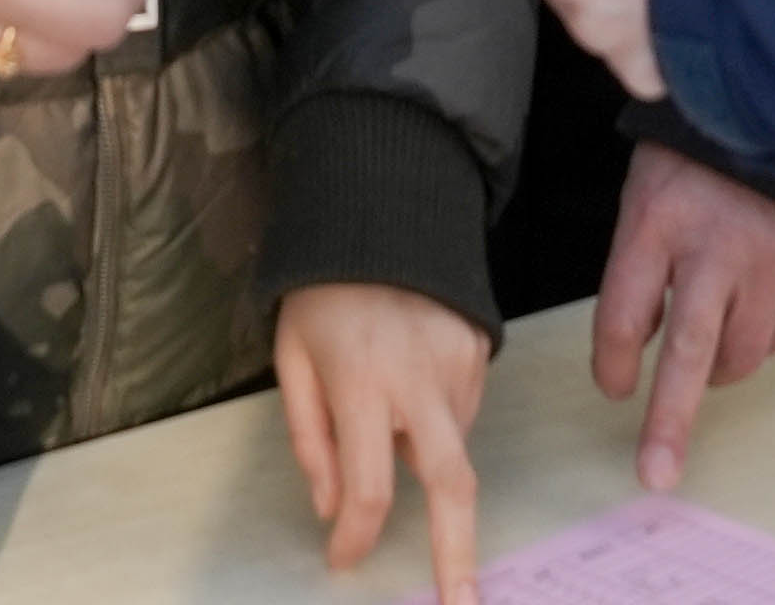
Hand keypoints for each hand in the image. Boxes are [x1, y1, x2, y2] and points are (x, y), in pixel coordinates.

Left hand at [274, 281, 489, 602]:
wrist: (381, 210)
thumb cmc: (322, 292)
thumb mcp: (292, 361)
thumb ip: (312, 439)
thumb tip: (333, 508)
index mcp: (362, 383)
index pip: (369, 487)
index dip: (357, 536)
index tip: (343, 559)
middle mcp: (419, 380)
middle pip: (451, 485)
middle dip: (458, 554)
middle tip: (460, 603)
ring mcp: (459, 364)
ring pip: (451, 445)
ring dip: (423, 457)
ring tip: (385, 402)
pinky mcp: (481, 352)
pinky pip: (463, 411)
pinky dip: (437, 420)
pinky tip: (409, 381)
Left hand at [596, 145, 774, 492]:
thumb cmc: (699, 151)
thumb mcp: (648, 191)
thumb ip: (641, 265)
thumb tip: (647, 344)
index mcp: (658, 218)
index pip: (625, 313)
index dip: (614, 362)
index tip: (615, 386)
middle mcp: (715, 245)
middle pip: (690, 351)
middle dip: (670, 421)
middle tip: (656, 474)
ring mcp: (771, 257)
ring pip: (741, 354)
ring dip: (719, 369)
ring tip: (711, 345)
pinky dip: (760, 338)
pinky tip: (751, 308)